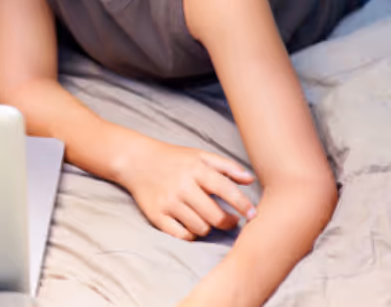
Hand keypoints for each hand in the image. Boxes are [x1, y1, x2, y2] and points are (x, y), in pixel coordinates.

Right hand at [119, 138, 255, 239]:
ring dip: (208, 227)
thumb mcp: (200, 155)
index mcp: (195, 169)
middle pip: (215, 216)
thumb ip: (226, 166)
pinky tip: (192, 225)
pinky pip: (182, 235)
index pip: (226, 189)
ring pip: (200, 228)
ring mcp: (168, 202)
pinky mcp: (156, 215)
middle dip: (228, 222)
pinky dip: (191, 234)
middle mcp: (182, 186)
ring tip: (207, 219)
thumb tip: (250, 179)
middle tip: (230, 220)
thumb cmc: (174, 159)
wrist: (137, 161)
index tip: (253, 215)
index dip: (243, 204)